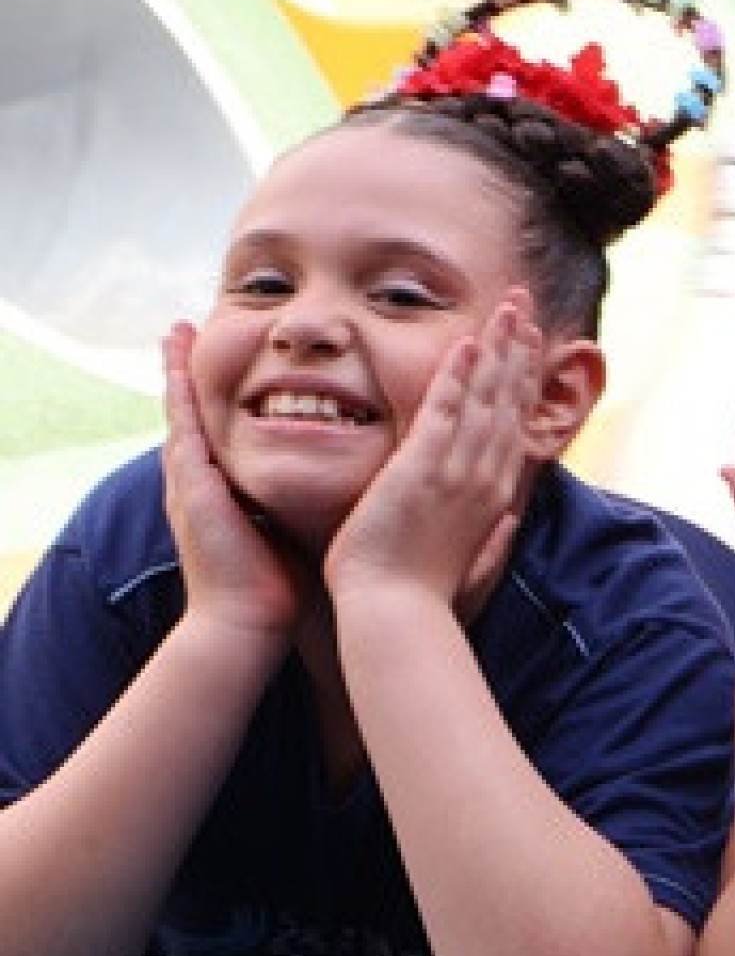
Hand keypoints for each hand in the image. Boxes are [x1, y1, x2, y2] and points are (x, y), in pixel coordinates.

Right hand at [158, 322, 303, 644]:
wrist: (246, 626)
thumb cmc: (277, 589)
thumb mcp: (289, 530)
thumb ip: (299, 507)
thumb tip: (337, 490)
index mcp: (224, 492)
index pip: (220, 431)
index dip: (219, 397)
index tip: (228, 360)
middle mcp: (200, 483)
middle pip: (192, 414)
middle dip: (188, 372)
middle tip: (182, 329)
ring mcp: (190, 484)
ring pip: (181, 414)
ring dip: (177, 373)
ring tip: (174, 333)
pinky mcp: (192, 489)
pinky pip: (182, 431)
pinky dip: (179, 397)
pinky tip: (179, 367)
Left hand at [324, 293, 538, 607]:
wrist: (394, 612)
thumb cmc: (422, 594)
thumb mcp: (469, 563)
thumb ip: (492, 539)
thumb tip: (509, 521)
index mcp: (494, 495)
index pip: (514, 423)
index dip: (523, 379)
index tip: (528, 345)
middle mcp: (486, 476)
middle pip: (509, 400)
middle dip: (519, 349)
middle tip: (525, 305)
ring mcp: (458, 472)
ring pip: (486, 398)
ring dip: (499, 349)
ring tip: (509, 308)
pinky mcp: (423, 471)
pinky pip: (445, 413)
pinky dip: (458, 377)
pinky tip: (468, 344)